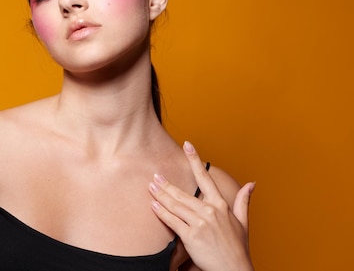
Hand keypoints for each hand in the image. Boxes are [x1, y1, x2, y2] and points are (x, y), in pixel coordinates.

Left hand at [149, 141, 254, 270]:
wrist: (234, 270)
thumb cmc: (237, 248)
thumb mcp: (243, 223)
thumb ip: (243, 201)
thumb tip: (252, 184)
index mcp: (221, 205)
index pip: (205, 178)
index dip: (195, 160)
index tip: (187, 145)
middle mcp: (210, 211)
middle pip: (183, 193)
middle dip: (166, 184)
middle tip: (154, 175)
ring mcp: (200, 223)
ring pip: (175, 205)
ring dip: (160, 195)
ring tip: (150, 187)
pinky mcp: (191, 236)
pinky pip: (172, 221)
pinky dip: (162, 213)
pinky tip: (153, 205)